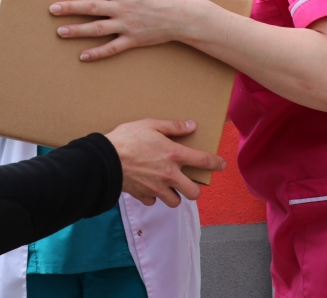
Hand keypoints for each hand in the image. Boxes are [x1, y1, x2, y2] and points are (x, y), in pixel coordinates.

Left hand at [49, 0, 202, 60]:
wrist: (188, 17)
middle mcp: (122, 8)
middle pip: (90, 7)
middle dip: (69, 8)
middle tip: (52, 9)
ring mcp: (126, 26)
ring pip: (96, 29)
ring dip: (77, 30)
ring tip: (60, 32)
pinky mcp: (133, 40)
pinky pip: (111, 48)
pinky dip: (96, 53)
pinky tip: (82, 56)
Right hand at [105, 119, 224, 206]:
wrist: (105, 159)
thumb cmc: (127, 139)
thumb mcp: (150, 124)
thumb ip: (173, 126)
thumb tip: (191, 125)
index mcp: (173, 155)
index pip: (203, 161)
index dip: (216, 163)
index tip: (221, 164)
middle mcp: (169, 175)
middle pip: (194, 193)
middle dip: (194, 190)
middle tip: (188, 183)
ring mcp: (157, 188)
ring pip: (175, 202)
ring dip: (174, 196)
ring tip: (168, 187)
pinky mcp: (143, 195)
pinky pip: (154, 201)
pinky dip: (153, 197)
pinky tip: (149, 187)